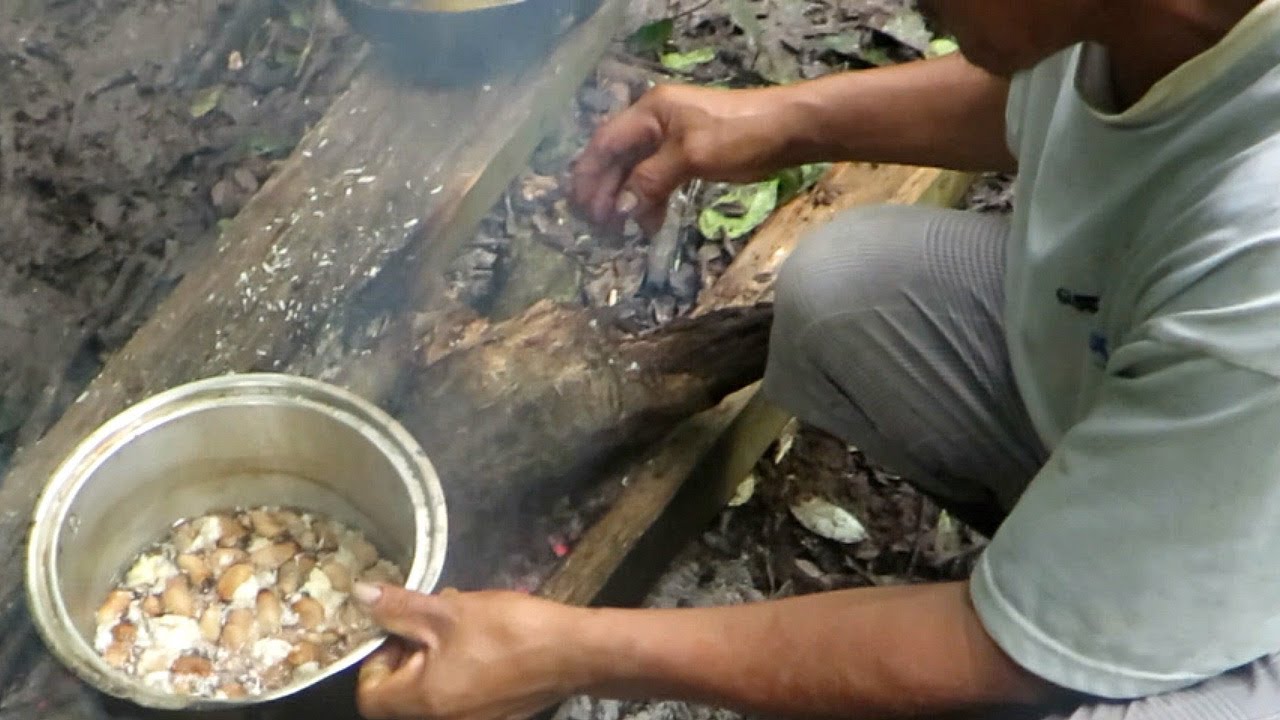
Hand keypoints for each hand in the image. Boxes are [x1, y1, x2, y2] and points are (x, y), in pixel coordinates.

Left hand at [353, 583, 585, 719]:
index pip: (370, 695)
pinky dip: (459, 672)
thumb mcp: (447, 611)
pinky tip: (483, 644)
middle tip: (433, 620)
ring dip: (435, 659)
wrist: (573, 653)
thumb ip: (398, 607)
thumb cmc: (507, 632)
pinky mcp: (493, 718)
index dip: (376, 660)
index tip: (400, 631)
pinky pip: (459, 697)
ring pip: (431, 693)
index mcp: (422, 702)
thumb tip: (360, 596)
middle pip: (401, 695)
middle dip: (410, 654)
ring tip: (460, 625)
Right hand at [571, 83, 800, 234]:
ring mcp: (671, 137)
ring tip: (620, 231)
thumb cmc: (739, 135)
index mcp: (650, 112)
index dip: (589, 176)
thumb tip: (621, 209)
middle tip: (597, 226)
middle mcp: (654, 121)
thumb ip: (652, 179)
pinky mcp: (688, 154)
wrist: (788, 129)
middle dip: (603, 191)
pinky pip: (657, 178)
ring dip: (626, 199)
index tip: (581, 209)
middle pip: (616, 158)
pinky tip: (649, 224)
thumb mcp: (691, 156)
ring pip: (635, 170)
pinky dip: (650, 200)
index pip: (605, 143)